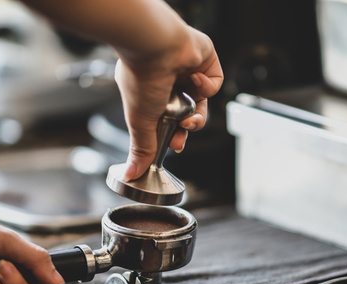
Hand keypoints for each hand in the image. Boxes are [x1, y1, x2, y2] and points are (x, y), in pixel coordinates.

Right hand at [114, 26, 222, 179]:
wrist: (156, 45)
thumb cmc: (142, 78)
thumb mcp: (140, 122)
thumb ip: (141, 149)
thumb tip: (131, 174)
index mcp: (149, 91)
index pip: (165, 119)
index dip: (173, 134)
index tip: (175, 146)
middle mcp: (168, 79)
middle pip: (186, 113)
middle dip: (187, 128)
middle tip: (183, 135)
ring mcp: (187, 69)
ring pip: (202, 101)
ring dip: (198, 113)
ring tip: (190, 116)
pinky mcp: (205, 59)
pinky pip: (214, 82)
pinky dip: (207, 86)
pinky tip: (194, 79)